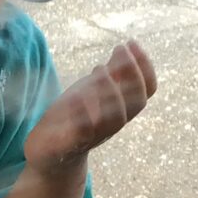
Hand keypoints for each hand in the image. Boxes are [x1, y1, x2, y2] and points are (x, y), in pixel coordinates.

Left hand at [23, 41, 156, 178]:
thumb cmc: (76, 118)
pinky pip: (82, 134)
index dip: (144, 66)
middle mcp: (112, 123)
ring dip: (111, 93)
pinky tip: (78, 96)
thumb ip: (110, 73)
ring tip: (101, 70)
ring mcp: (93, 135)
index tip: (132, 42)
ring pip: (114, 120)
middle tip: (120, 49)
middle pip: (136, 103)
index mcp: (121, 109)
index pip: (146, 90)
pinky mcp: (68, 145)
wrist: (51, 154)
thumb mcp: (92, 91)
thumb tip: (126, 47)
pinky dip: (83, 116)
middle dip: (131, 74)